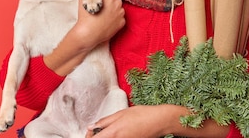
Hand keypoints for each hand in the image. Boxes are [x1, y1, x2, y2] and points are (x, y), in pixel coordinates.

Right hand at [43, 0, 124, 75]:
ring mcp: (121, 14)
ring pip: (117, 8)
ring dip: (112, 10)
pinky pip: (119, 18)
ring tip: (103, 15)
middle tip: (100, 7)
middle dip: (108, 1)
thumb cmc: (85, 17)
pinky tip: (107, 21)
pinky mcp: (122, 23)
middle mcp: (118, 3)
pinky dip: (114, 19)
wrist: (88, 34)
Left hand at [86, 105, 229, 137]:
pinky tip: (116, 134)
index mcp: (114, 132)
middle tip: (95, 133)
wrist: (160, 121)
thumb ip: (105, 121)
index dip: (88, 137)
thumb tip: (92, 127)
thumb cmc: (143, 114)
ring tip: (105, 132)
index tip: (88, 134)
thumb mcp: (122, 113)